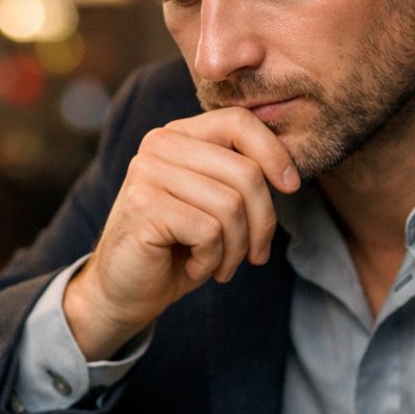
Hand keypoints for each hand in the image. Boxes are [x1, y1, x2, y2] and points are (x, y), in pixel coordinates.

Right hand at [64, 107, 299, 359]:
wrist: (123, 291)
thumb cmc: (176, 248)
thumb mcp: (214, 204)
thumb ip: (239, 176)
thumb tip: (290, 171)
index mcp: (177, 134)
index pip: (239, 122)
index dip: (275, 153)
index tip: (291, 187)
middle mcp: (158, 145)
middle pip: (245, 171)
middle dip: (263, 222)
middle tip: (256, 254)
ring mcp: (147, 173)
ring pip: (231, 206)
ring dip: (236, 248)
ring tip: (222, 265)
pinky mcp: (144, 207)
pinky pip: (209, 232)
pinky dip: (212, 260)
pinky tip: (193, 267)